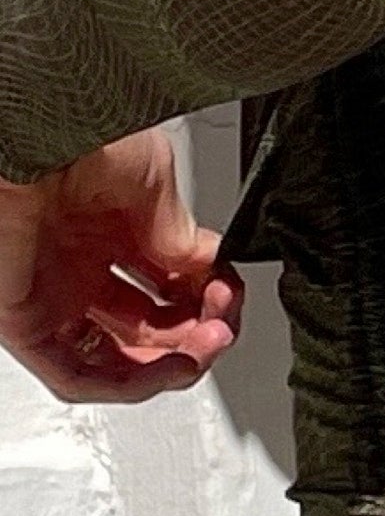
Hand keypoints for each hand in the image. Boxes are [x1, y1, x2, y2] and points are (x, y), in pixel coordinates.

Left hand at [0, 130, 244, 403]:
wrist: (30, 133)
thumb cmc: (73, 133)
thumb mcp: (153, 177)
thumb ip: (181, 233)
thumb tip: (206, 272)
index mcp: (110, 226)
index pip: (170, 286)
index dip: (208, 298)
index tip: (230, 295)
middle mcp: (80, 265)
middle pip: (148, 329)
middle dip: (196, 335)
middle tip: (221, 329)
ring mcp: (52, 295)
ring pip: (115, 362)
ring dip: (170, 366)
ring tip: (202, 351)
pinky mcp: (24, 323)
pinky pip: (75, 374)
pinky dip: (128, 383)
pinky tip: (167, 367)